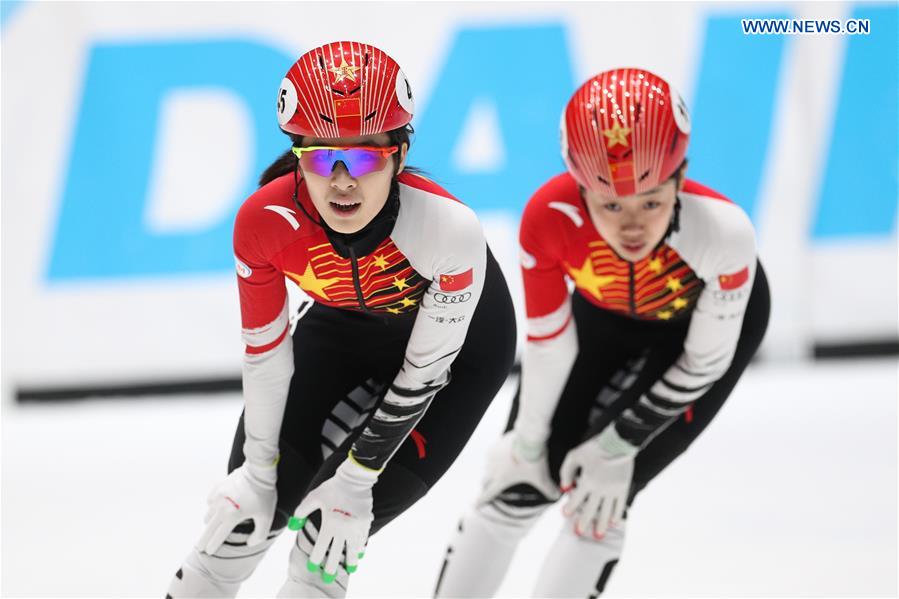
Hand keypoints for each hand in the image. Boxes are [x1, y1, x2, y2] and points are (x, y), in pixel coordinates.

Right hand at [198, 463, 276, 553]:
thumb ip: (259, 535)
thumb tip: (250, 544)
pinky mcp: (217, 487)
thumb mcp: (266, 517)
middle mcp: (221, 508)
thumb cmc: (264, 495)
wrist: (258, 471)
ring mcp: (217, 496)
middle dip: (204, 540)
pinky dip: (212, 506)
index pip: (219, 536)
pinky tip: (218, 507)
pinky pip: (210, 501)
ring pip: (208, 514)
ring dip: (210, 522)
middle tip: (199, 547)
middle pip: (208, 528)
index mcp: (232, 517)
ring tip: (214, 526)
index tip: (208, 552)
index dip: (213, 546)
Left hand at [291, 459, 377, 583]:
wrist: (355, 479)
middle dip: (332, 567)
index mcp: (330, 524)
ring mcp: (356, 527)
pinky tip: (359, 554)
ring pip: (353, 550)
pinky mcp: (365, 524)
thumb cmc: (332, 488)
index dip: (315, 559)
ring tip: (349, 570)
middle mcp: (343, 529)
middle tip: (328, 578)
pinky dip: (360, 548)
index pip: (321, 547)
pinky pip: (363, 540)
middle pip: (337, 553)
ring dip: (351, 562)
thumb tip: (292, 526)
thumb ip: (301, 512)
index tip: (312, 568)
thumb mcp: (313, 497)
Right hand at [478, 431, 559, 505]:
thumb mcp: (541, 477)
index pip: (488, 494)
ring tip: (500, 469)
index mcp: (501, 481)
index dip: (481, 501)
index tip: (475, 506)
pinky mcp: (494, 445)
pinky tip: (503, 455)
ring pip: (488, 467)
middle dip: (487, 485)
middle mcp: (493, 470)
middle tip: (488, 487)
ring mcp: (492, 457)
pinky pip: (492, 453)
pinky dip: (496, 456)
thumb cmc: (533, 460)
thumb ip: (548, 489)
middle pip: (485, 481)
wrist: (528, 438)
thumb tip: (557, 497)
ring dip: (492, 470)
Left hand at [559, 426, 636, 538]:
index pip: (576, 499)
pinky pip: (620, 506)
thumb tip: (564, 488)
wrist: (618, 441)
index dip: (570, 507)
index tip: (565, 514)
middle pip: (591, 510)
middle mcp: (601, 488)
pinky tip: (613, 523)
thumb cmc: (594, 447)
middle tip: (578, 532)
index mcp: (587, 480)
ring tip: (597, 535)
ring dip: (601, 525)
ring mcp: (613, 490)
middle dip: (583, 522)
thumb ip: (566, 471)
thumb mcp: (575, 455)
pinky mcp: (623, 488)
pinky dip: (617, 515)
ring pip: (606, 512)